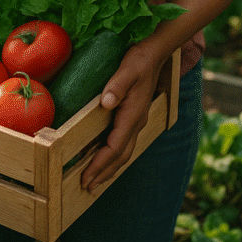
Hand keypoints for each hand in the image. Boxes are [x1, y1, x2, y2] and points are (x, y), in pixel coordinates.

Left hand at [80, 44, 169, 192]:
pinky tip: (105, 156)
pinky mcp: (133, 115)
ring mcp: (136, 120)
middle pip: (120, 156)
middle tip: (86, 187)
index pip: (115, 147)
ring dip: (109, 167)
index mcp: (132, 115)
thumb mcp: (127, 69)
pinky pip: (123, 142)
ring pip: (123, 151)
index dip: (100, 164)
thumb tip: (106, 103)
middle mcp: (136, 122)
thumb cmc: (139, 60)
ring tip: (95, 180)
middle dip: (103, 173)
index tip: (87, 177)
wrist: (155, 53)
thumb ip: (116, 86)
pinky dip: (113, 155)